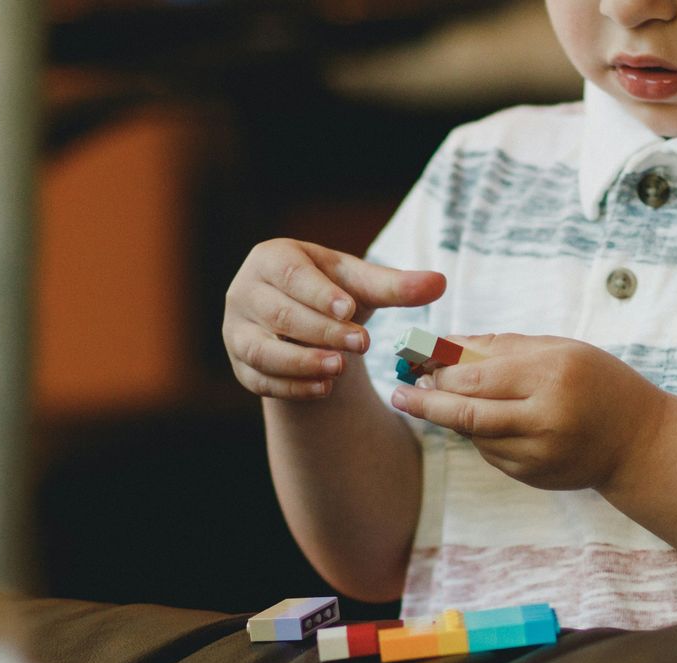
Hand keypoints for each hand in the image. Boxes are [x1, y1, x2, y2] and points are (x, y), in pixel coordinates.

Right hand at [223, 238, 444, 399]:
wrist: (305, 323)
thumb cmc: (334, 293)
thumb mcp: (363, 286)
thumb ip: (397, 286)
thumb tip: (440, 282)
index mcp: (272, 259)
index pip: (291, 275)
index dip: (319, 293)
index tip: (350, 309)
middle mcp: (245, 292)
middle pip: (279, 313)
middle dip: (321, 330)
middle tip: (360, 344)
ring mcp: (236, 330)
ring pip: (261, 349)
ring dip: (301, 362)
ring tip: (339, 369)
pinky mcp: (240, 364)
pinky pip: (260, 379)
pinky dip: (292, 387)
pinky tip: (323, 390)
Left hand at [390, 334, 668, 490]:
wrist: (639, 442)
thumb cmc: (598, 382)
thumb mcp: (559, 350)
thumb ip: (501, 346)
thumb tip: (445, 344)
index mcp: (552, 376)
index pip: (478, 376)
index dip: (440, 370)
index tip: (415, 361)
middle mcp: (545, 418)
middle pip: (466, 414)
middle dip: (426, 402)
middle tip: (401, 393)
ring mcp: (539, 454)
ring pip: (474, 436)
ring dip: (452, 417)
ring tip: (439, 399)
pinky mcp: (533, 476)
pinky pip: (490, 453)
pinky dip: (479, 435)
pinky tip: (486, 420)